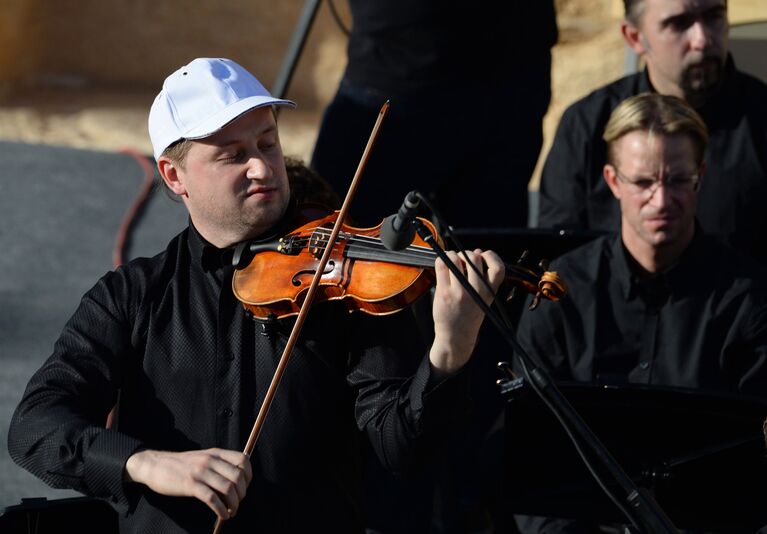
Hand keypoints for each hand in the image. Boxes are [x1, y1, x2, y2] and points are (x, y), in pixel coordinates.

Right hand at [124, 448, 251, 519]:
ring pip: (227, 488)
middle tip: (238, 502)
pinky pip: (212, 499)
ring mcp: (200, 472)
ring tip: (232, 512)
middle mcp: (210, 460)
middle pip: (238, 476)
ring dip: (234, 503)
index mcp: (215, 453)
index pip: (243, 460)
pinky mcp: (190, 485)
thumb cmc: (181, 465)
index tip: (245, 486)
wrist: (155, 465)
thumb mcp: (203, 458)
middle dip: (242, 493)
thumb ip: (218, 464)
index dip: (249, 475)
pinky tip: (223, 515)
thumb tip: (237, 480)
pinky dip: (221, 509)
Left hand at [429, 249, 503, 374]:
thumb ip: (484, 277)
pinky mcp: (444, 292)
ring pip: (456, 258)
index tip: (483, 256)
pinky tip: (443, 265)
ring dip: (453, 255)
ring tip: (452, 262)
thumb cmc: (470, 314)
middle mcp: (476, 291)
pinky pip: (442, 265)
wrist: (456, 336)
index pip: (498, 268)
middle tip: (462, 260)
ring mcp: (459, 291)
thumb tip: (479, 252)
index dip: (491, 256)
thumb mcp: (485, 297)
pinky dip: (441, 260)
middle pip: (474, 257)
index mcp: (489, 291)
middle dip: (467, 253)